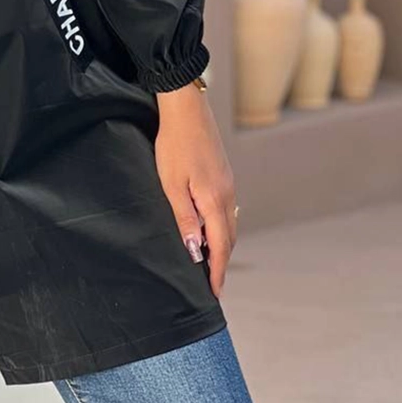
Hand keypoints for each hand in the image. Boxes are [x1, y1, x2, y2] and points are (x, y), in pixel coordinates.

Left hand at [154, 83, 237, 298]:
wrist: (186, 108)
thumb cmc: (174, 144)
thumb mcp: (172, 184)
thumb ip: (185, 218)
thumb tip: (197, 251)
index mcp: (214, 200)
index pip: (220, 247)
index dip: (217, 272)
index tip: (214, 294)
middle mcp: (227, 194)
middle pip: (229, 238)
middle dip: (222, 263)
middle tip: (212, 285)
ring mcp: (228, 183)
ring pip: (230, 224)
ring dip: (222, 245)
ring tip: (210, 262)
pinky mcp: (224, 174)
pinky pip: (227, 209)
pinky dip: (221, 227)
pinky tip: (210, 228)